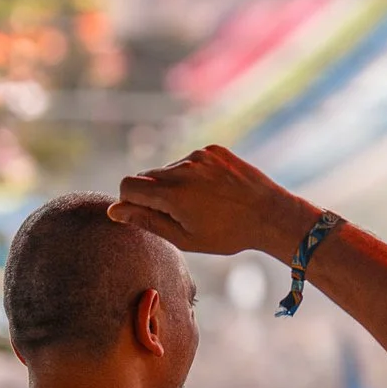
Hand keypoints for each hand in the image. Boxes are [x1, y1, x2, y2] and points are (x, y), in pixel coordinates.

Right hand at [111, 146, 316, 257]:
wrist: (271, 214)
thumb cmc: (228, 234)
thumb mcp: (185, 238)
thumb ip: (146, 221)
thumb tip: (114, 210)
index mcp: (173, 193)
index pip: (128, 185)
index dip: (128, 201)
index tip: (142, 214)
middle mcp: (183, 168)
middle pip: (146, 176)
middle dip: (151, 194)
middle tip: (176, 215)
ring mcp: (199, 156)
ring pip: (168, 169)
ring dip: (173, 185)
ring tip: (200, 204)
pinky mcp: (213, 150)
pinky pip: (189, 161)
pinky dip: (192, 174)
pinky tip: (212, 191)